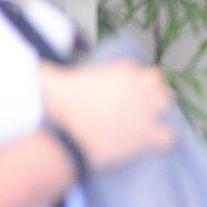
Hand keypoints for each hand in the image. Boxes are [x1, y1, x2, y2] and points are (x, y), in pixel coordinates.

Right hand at [39, 61, 174, 171]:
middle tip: (138, 105)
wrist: (66, 142)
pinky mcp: (150, 136)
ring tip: (147, 119)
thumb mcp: (49, 80)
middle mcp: (140, 88)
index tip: (124, 90)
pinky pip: (170, 136)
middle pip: (158, 84)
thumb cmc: (58, 110)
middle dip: (150, 92)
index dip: (134, 80)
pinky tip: (155, 142)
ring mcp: (148, 112)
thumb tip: (36, 64)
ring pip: (167, 105)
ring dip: (160, 111)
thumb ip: (47, 68)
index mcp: (122, 72)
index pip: (139, 70)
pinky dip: (165, 139)